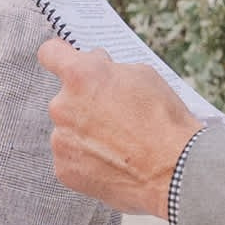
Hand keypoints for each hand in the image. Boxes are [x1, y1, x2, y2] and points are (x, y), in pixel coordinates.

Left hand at [39, 44, 198, 216]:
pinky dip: (87, 159)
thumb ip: (109, 69)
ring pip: (68, 130)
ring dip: (85, 133)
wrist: (173, 171)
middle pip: (65, 98)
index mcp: (80, 76)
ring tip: (119, 144)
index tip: (66, 62)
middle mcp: (62, 106)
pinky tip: (112, 163)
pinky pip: (71, 157)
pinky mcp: (64, 169)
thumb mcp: (143, 75)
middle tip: (116, 115)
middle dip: (85, 102)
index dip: (60, 56)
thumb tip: (97, 67)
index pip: (50, 53)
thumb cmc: (163, 120)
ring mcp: (60, 140)